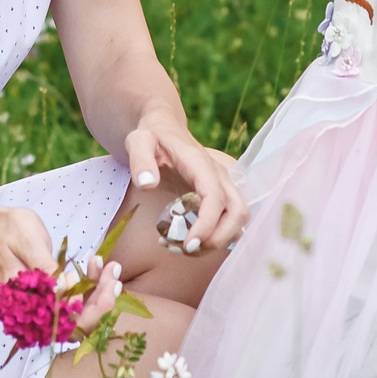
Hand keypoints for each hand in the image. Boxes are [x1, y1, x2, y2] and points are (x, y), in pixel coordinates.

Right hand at [0, 204, 122, 331]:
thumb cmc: (9, 234)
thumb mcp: (27, 243)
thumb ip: (44, 268)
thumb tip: (62, 290)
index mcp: (25, 303)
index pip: (62, 323)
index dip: (88, 309)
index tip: (101, 280)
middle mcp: (36, 312)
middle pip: (76, 323)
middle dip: (102, 301)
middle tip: (114, 272)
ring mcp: (46, 307)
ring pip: (81, 313)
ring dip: (101, 292)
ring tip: (111, 266)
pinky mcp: (54, 298)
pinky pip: (79, 300)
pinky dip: (93, 286)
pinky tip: (98, 265)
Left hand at [121, 117, 248, 253]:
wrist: (164, 128)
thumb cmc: (152, 136)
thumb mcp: (138, 141)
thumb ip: (140, 160)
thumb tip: (147, 184)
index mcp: (199, 163)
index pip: (215, 197)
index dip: (207, 224)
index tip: (187, 243)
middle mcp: (218, 175)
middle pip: (238, 212)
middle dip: (217, 239)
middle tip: (185, 249)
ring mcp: (222, 186)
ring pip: (237, 220)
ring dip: (216, 241)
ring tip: (182, 247)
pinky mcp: (219, 197)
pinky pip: (226, 222)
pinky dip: (211, 237)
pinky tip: (183, 240)